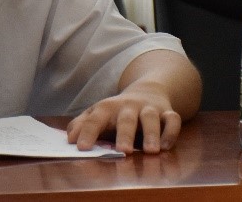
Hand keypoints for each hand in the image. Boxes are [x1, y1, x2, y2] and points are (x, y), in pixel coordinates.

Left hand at [65, 82, 181, 153]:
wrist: (147, 91)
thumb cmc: (117, 111)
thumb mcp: (98, 113)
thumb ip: (82, 124)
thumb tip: (68, 137)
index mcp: (107, 107)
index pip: (95, 119)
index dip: (87, 132)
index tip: (80, 148)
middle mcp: (129, 107)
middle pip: (126, 119)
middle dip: (124, 134)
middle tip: (121, 151)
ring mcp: (149, 109)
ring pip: (151, 118)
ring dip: (151, 133)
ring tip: (150, 151)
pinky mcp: (167, 113)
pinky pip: (173, 120)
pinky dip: (171, 132)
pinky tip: (166, 146)